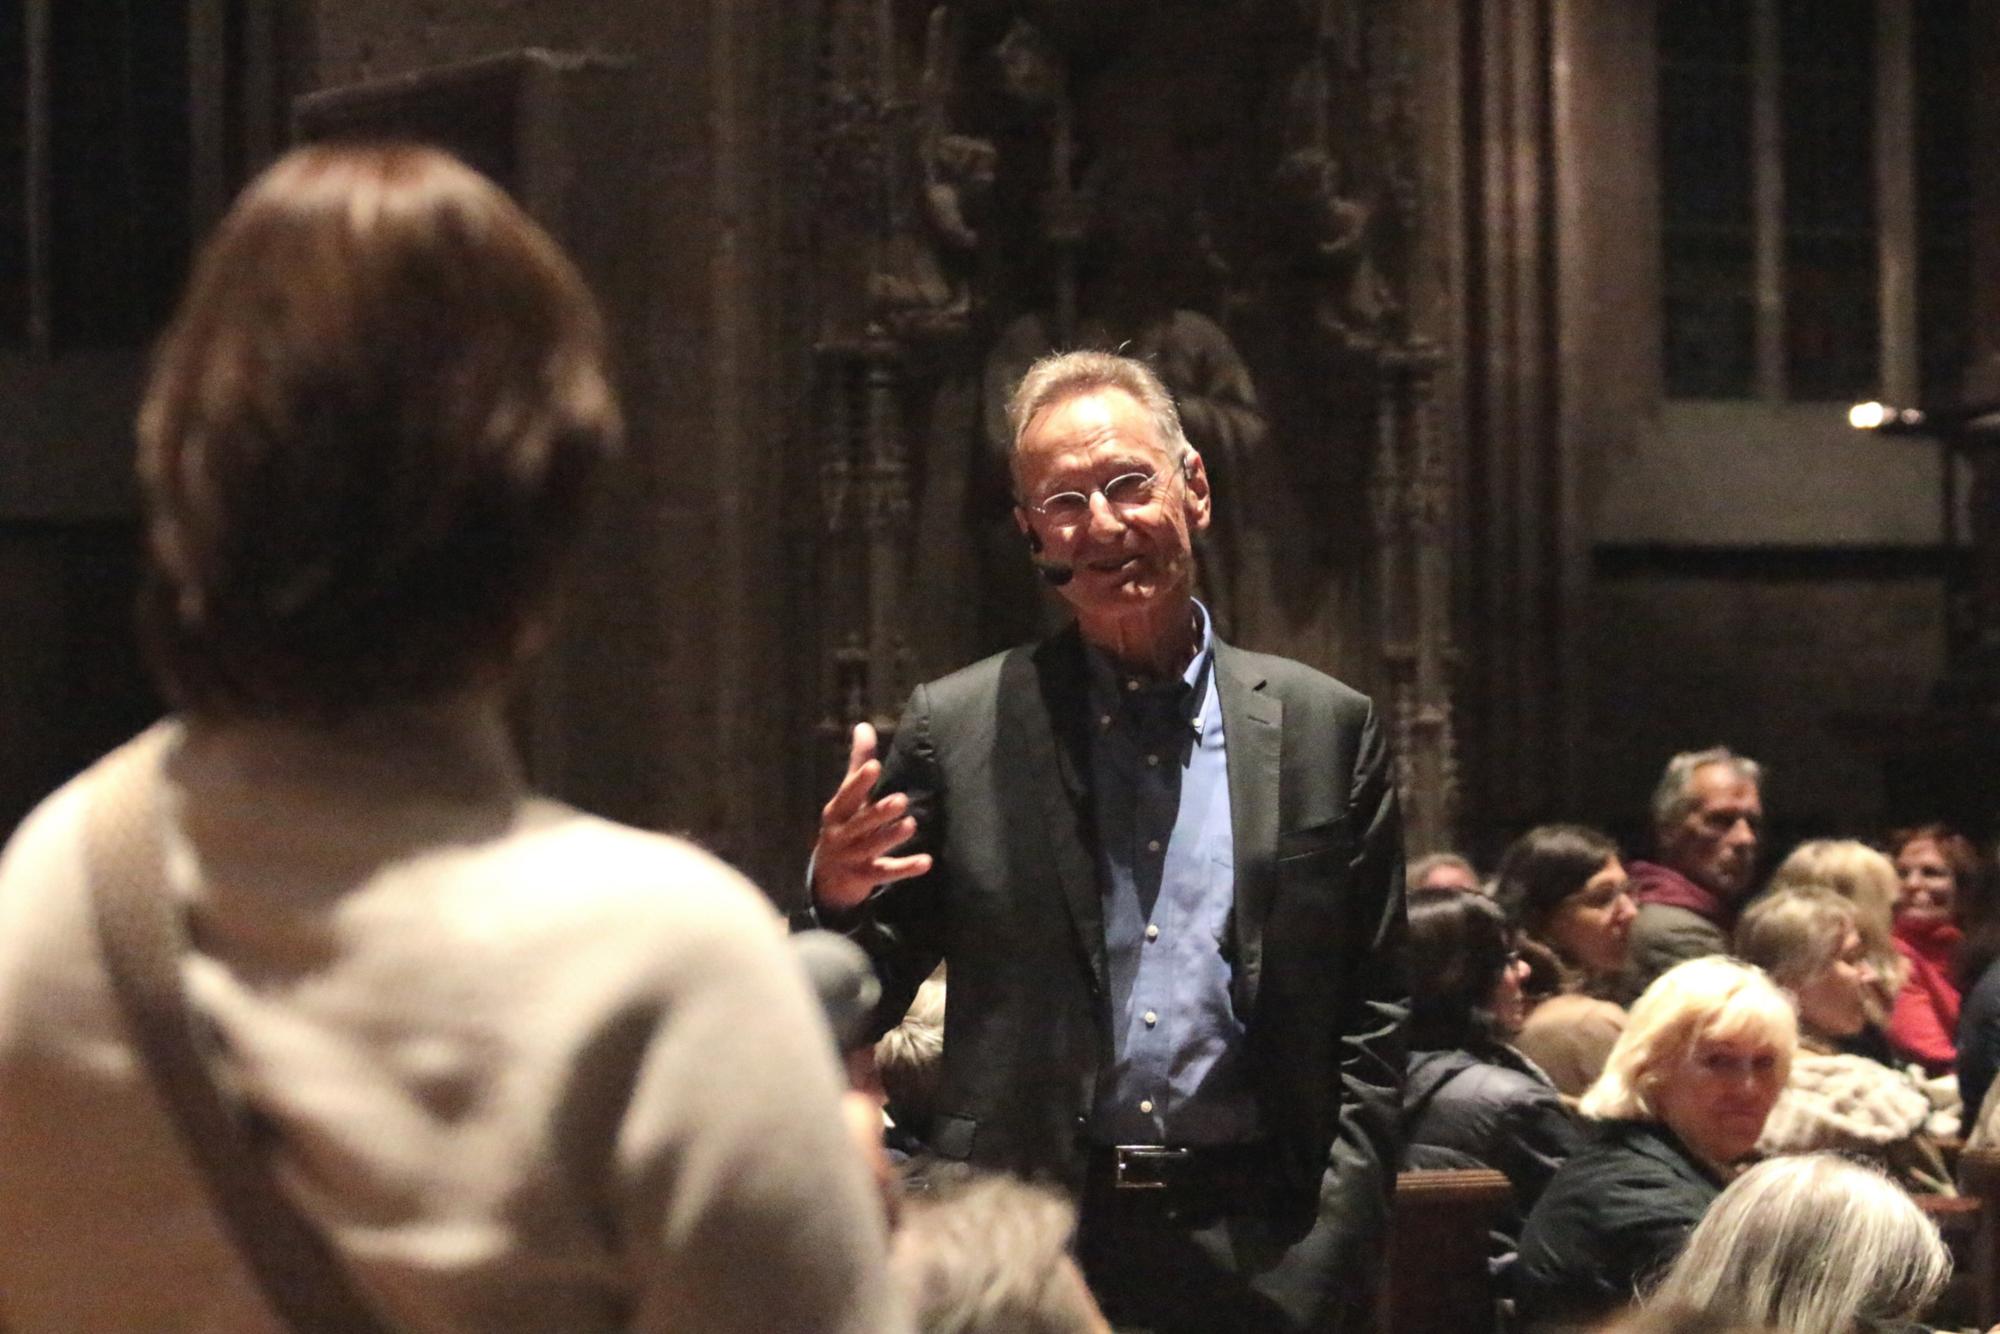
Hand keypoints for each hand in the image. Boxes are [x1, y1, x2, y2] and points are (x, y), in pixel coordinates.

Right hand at [813, 723, 933, 911]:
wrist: (826, 880)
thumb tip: (864, 725)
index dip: (860, 782)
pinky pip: (886, 872)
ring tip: (910, 825)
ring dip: (891, 837)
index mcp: (837, 812)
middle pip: (861, 822)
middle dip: (879, 812)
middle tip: (901, 800)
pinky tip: (926, 862)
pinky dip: (905, 868)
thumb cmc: (844, 827)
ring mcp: (852, 857)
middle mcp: (842, 834)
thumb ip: (859, 764)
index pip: (848, 794)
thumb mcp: (848, 798)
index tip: (874, 767)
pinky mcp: (864, 877)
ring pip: (872, 847)